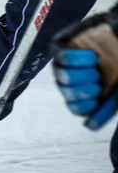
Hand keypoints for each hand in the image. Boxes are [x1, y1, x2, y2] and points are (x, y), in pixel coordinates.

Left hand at [51, 11, 117, 129]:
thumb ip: (107, 107)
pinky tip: (92, 57)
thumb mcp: (117, 87)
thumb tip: (89, 126)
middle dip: (86, 89)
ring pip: (63, 77)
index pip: (76, 107)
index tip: (98, 94)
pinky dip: (78, 59)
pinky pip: (61, 57)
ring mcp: (64, 62)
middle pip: (68, 94)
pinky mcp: (61, 45)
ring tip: (96, 67)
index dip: (85, 105)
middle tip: (98, 79)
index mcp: (88, 90)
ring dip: (83, 75)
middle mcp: (72, 79)